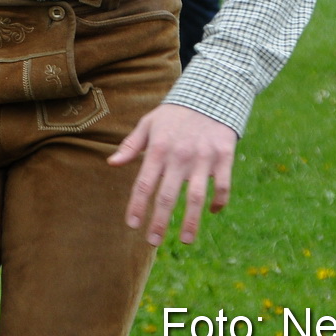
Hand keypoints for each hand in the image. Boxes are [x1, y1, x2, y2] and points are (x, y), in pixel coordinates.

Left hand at [109, 103, 237, 244]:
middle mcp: (179, 156)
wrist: (210, 94)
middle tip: (153, 241)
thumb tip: (111, 163)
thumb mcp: (148, 123)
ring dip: (191, 220)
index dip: (137, 205)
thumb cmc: (174, 114)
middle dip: (159, 220)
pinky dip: (219, 201)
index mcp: (158, 149)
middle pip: (167, 195)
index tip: (131, 224)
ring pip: (196, 196)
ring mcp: (203, 158)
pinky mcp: (224, 157)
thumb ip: (130, 145)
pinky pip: (223, 186)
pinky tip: (212, 211)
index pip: (144, 183)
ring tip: (185, 240)